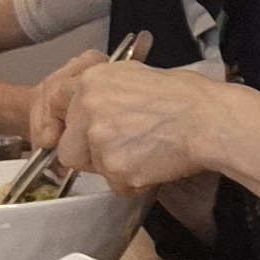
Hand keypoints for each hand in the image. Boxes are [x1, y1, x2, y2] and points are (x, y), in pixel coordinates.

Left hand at [32, 58, 232, 192]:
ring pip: (91, 168)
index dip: (60, 122)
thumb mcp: (133, 75)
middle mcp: (87, 109)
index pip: (54, 102)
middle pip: (67, 147)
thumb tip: (84, 108)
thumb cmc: (182, 96)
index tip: (65, 133)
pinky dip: (131, 180)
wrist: (206, 120)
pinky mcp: (115, 168)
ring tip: (142, 151)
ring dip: (110, 167)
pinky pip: (114, 184)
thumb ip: (101, 91)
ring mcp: (99, 141)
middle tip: (118, 147)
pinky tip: (151, 162)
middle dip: (87, 153)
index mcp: (91, 82)